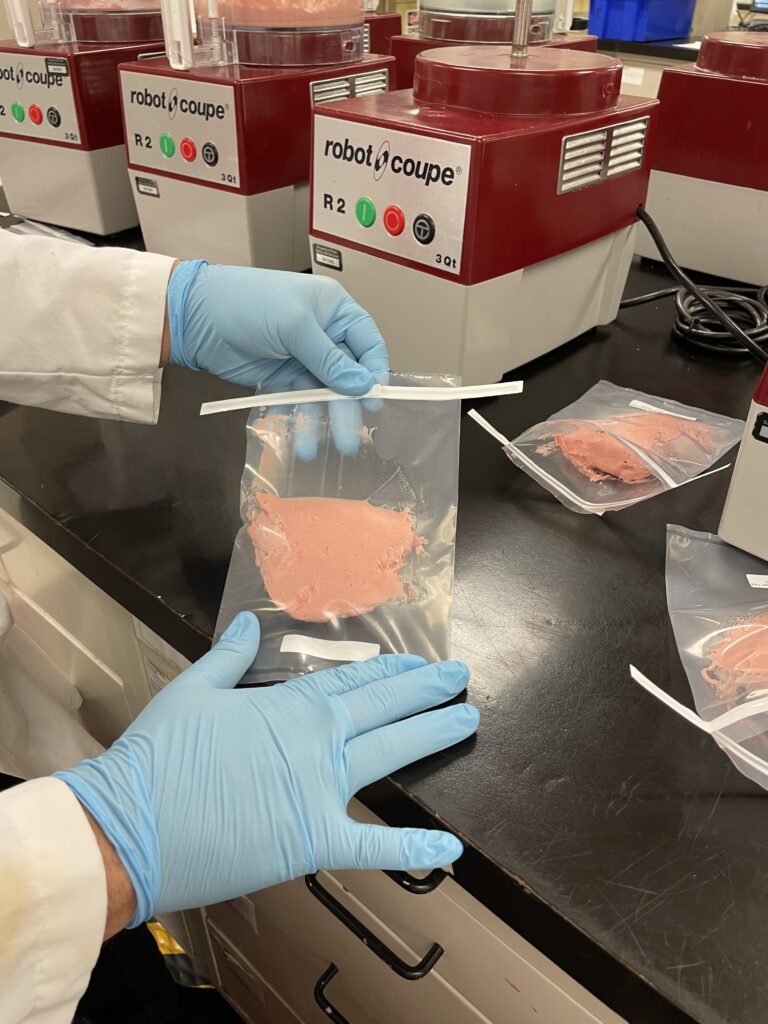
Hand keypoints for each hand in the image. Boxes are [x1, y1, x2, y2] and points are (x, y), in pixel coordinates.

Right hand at [55, 613, 477, 925]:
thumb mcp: (192, 690)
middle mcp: (317, 741)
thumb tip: (251, 622)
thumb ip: (230, 655)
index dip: (390, 669)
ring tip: (466, 720)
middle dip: (426, 691)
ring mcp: (321, 791)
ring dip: (431, 736)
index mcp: (290, 705)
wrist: (130, 826)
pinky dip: (411, 848)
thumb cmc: (158, 756)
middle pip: (383, 709)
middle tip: (460, 679)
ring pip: (391, 756)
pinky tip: (451, 849)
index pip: (353, 680)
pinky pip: (372, 847)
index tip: (419, 661)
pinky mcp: (313, 841)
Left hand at [166, 261, 387, 457]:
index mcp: (334, 310)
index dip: (374, 371)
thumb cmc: (247, 302)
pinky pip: (297, 403)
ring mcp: (302, 358)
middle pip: (347, 376)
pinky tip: (298, 439)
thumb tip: (362, 385)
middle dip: (347, 407)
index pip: (368, 343)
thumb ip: (329, 359)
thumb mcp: (294, 325)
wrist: (197, 316)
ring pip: (321, 395)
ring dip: (321, 421)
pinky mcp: (281, 378)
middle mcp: (323, 335)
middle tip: (349, 438)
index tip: (374, 399)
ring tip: (319, 447)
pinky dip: (298, 420)